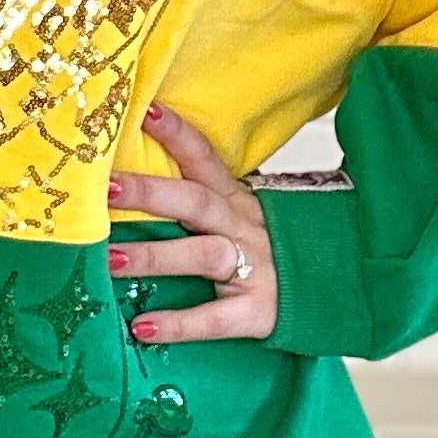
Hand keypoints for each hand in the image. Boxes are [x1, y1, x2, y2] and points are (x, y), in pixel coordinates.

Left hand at [106, 100, 276, 343]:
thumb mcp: (238, 217)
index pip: (205, 159)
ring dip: (153, 256)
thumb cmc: (265, 253)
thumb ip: (196, 202)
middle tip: (105, 189)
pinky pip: (216, 318)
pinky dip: (179, 323)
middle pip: (196, 202)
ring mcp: (254, 268)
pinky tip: (142, 326)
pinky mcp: (258, 311)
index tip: (145, 111)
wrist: (331, 293)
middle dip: (150, 193)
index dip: (178, 134)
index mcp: (235, 200)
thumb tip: (125, 187)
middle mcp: (244, 227)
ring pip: (201, 255)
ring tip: (109, 260)